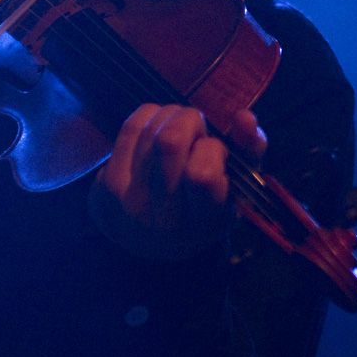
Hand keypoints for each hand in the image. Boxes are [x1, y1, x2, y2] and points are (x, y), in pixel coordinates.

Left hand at [88, 104, 266, 260]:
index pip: (202, 176)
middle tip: (195, 128)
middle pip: (171, 141)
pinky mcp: (108, 184)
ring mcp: (131, 201)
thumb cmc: (197, 207)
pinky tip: (157, 124)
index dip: (211, 150)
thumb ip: (248, 153)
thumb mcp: (233, 191)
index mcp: (204, 225)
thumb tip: (244, 116)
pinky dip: (150, 114)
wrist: (141, 242)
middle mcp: (164, 219)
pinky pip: (131, 127)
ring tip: (177, 126)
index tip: (213, 151)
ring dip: (171, 114)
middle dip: (189, 120)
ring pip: (152, 129)